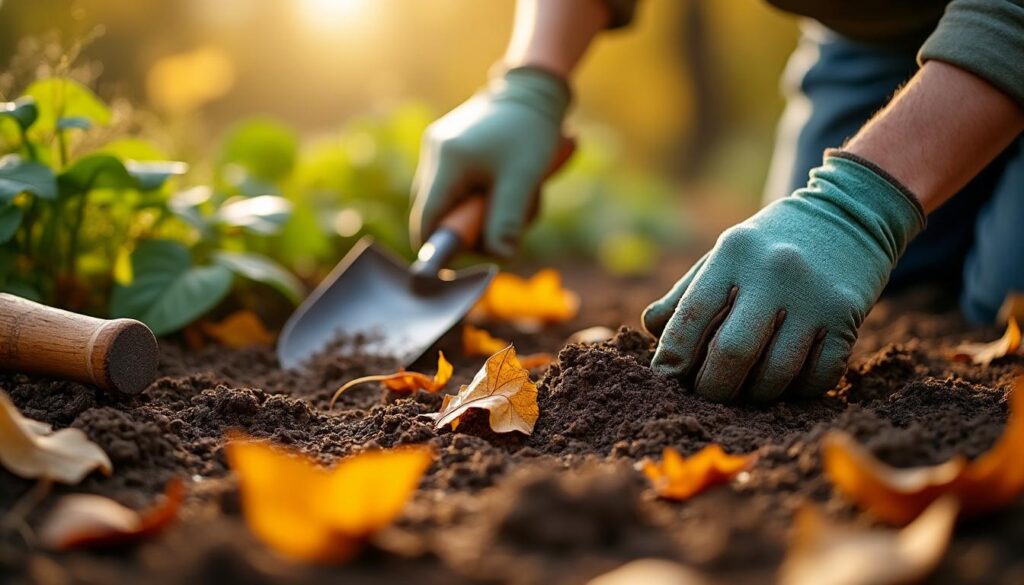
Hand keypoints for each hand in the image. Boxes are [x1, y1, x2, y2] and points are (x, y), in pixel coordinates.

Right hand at [410, 67, 570, 257]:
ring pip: (450, 201)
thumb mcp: (524, 178)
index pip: (426, 221)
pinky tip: (505, 182)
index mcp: (447, 162)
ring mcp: (438, 150)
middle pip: (438, 213)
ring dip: (482, 208)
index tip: (471, 251)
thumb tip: (499, 257)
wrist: (534, 91)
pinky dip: (482, 194)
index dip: (443, 245)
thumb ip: (507, 220)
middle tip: (508, 215)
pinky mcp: (449, 149)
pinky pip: (458, 186)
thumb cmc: (531, 132)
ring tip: (515, 192)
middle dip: (473, 224)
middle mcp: (433, 154)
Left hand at [642, 153, 924, 402]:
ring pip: (775, 375)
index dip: (672, 357)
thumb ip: (686, 295)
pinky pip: (817, 378)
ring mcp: (814, 295)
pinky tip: (786, 383)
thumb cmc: (769, 246)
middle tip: (706, 395)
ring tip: (745, 391)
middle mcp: (774, 272)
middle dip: (712, 387)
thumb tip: (654, 335)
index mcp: (733, 253)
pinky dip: (796, 392)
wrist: (849, 214)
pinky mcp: (848, 316)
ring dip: (754, 396)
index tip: (666, 378)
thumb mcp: (724, 255)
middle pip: (732, 353)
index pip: (690, 316)